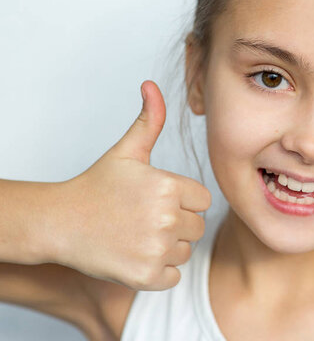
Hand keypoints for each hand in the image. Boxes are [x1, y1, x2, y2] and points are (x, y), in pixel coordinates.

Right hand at [51, 80, 210, 290]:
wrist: (60, 223)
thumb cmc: (96, 186)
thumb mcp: (126, 151)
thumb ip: (149, 120)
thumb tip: (151, 85)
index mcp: (168, 187)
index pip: (203, 200)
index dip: (182, 200)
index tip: (156, 199)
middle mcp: (166, 219)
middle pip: (197, 226)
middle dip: (177, 223)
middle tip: (144, 218)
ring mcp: (156, 249)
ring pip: (186, 250)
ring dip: (168, 247)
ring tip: (138, 234)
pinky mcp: (146, 276)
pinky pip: (174, 275)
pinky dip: (159, 270)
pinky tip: (136, 254)